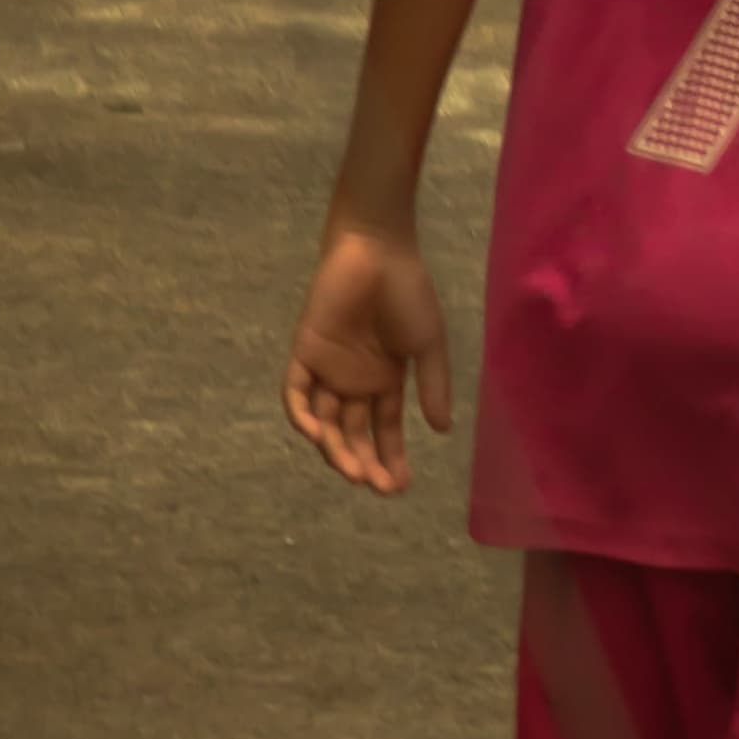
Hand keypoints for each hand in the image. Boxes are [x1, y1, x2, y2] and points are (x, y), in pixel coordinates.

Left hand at [283, 228, 451, 492]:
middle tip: (378, 487)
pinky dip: (303, 417)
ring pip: (326, 423)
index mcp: (384, 381)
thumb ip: (433, 386)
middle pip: (353, 434)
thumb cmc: (408, 293)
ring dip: (337, 450)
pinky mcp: (304, 353)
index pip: (383, 431)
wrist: (378, 252)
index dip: (391, 459)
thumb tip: (443, 429)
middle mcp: (353, 382)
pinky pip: (295, 394)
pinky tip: (319, 436)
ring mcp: (327, 370)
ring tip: (355, 472)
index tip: (400, 487)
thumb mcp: (428, 345)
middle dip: (365, 463)